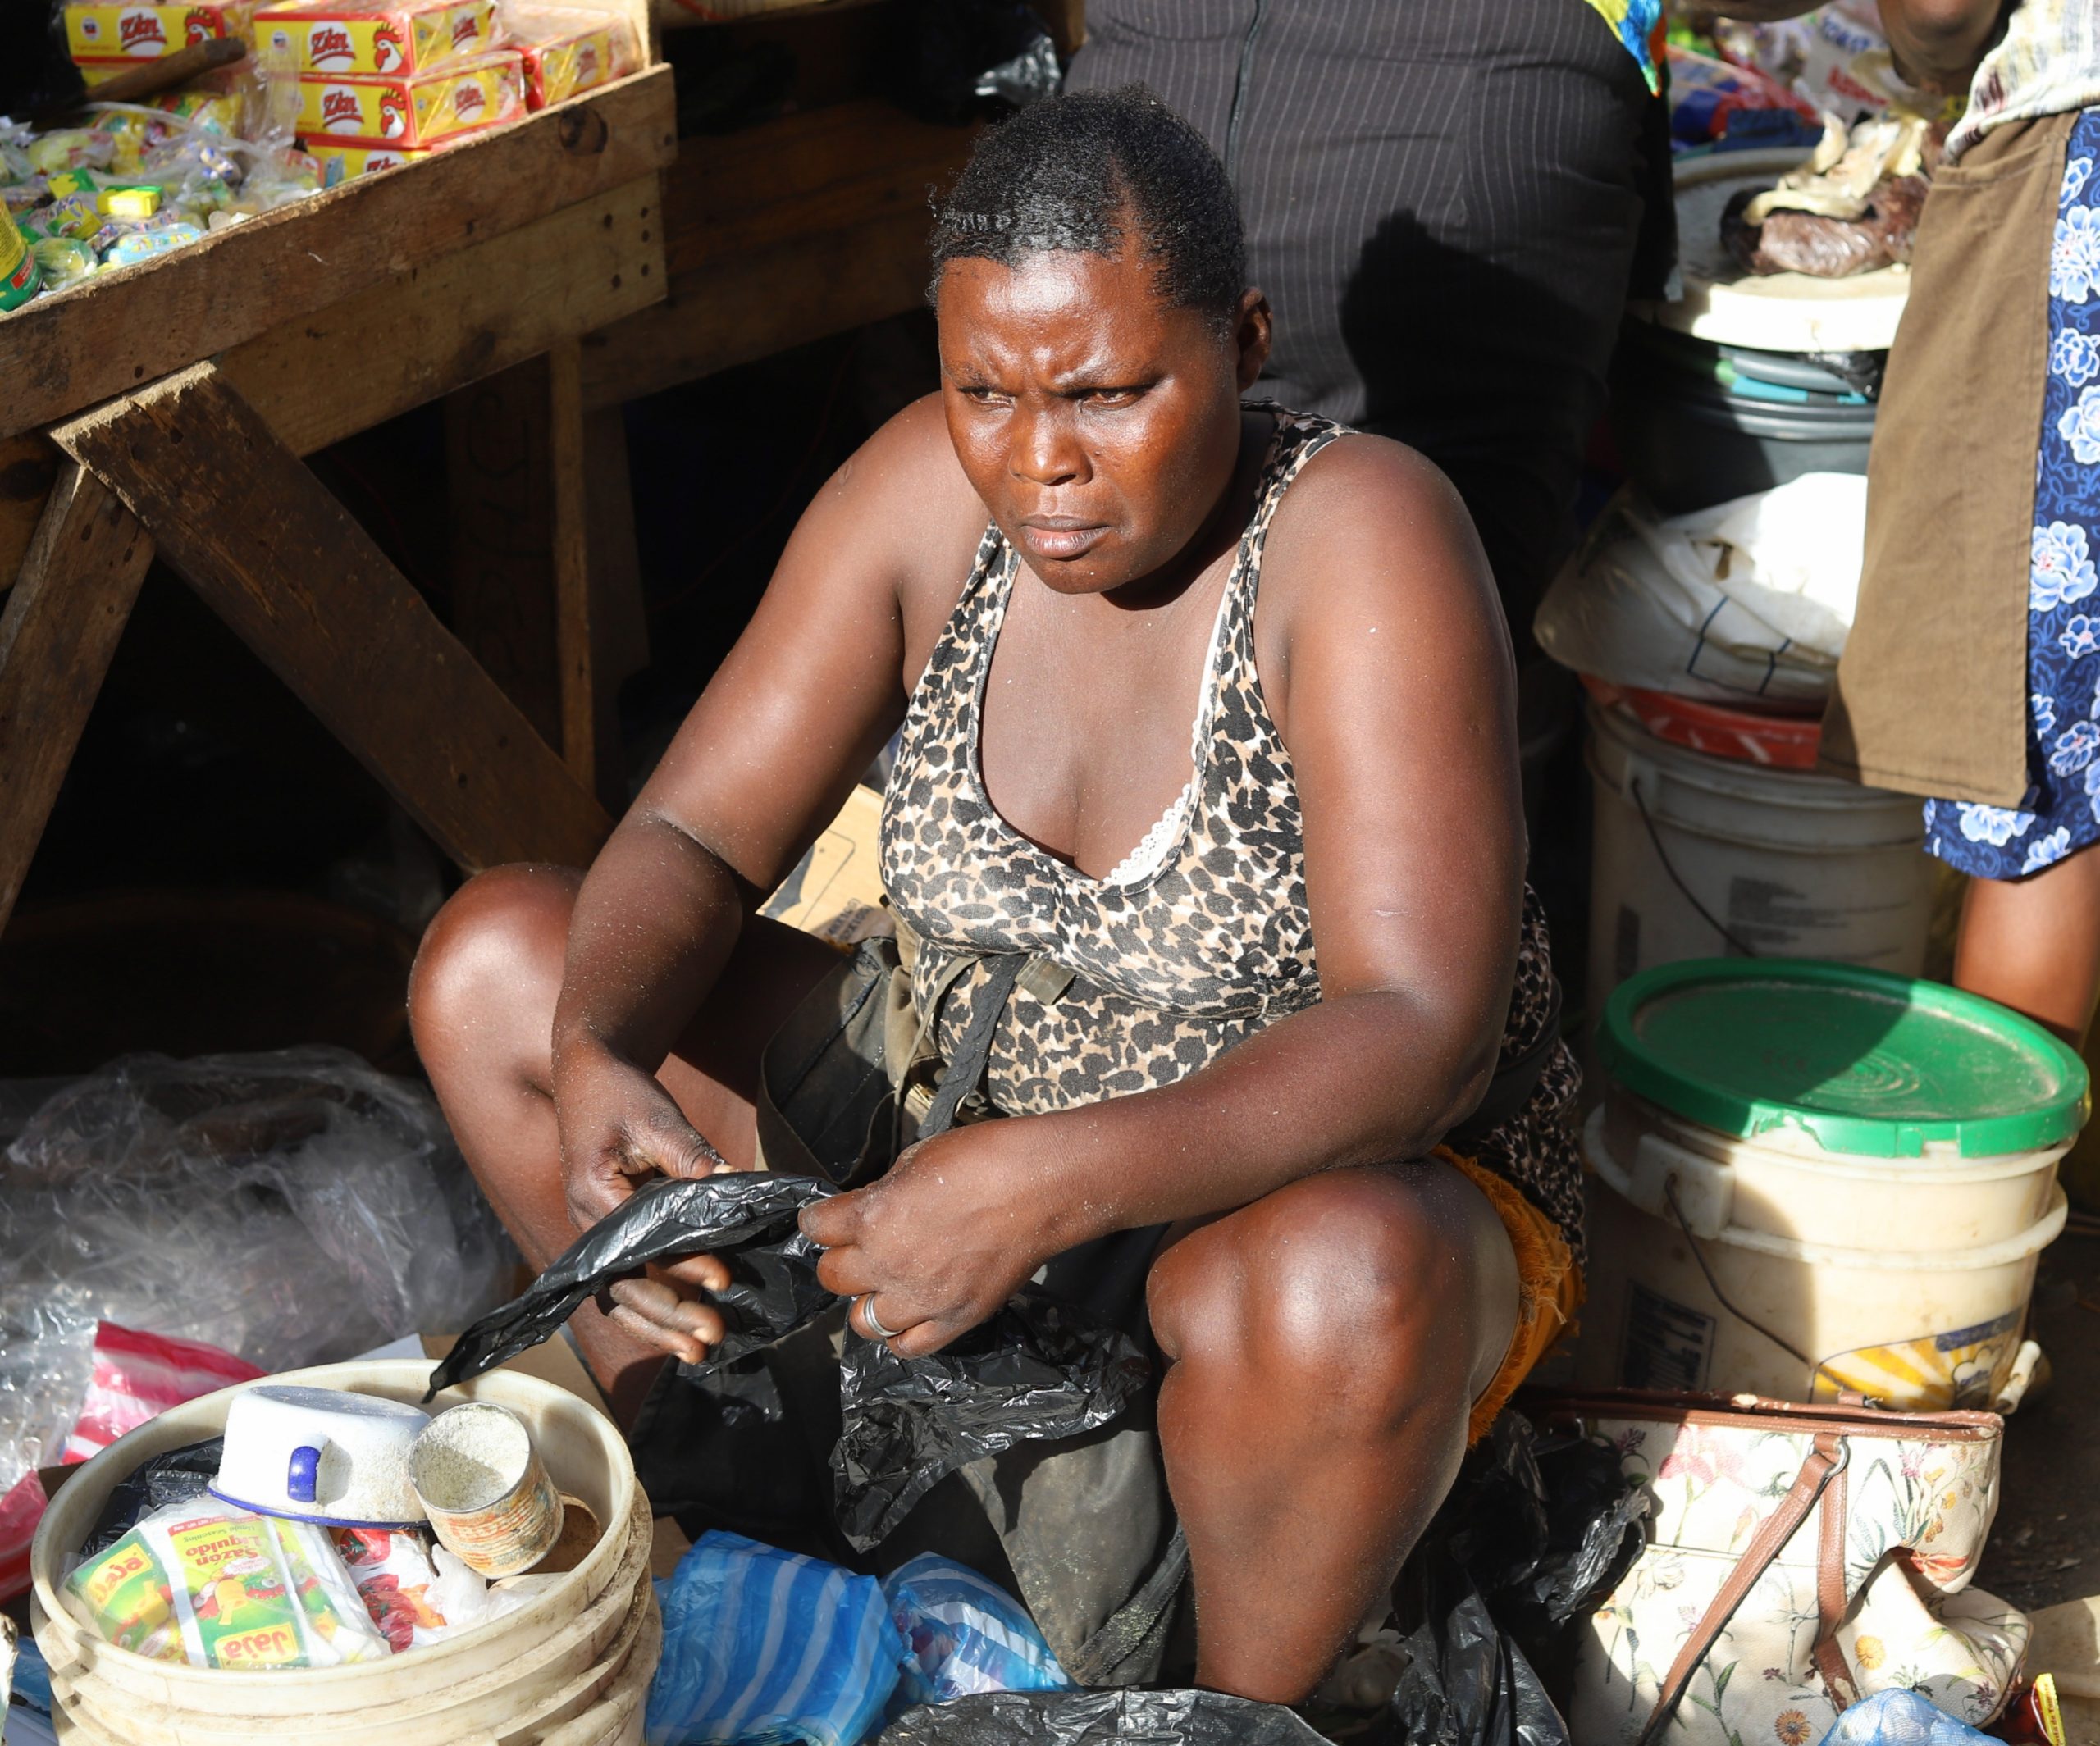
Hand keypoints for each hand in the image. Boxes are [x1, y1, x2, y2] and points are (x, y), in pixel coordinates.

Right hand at [551, 1036, 739, 1364]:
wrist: (589, 1077)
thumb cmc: (622, 1093)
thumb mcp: (657, 1118)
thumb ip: (691, 1157)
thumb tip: (732, 1189)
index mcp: (593, 1193)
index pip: (640, 1245)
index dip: (681, 1266)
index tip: (722, 1279)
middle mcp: (588, 1224)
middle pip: (623, 1286)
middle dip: (668, 1316)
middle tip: (714, 1335)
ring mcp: (596, 1234)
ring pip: (620, 1296)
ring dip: (658, 1327)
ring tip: (700, 1352)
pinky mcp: (612, 1235)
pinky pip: (627, 1282)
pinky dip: (652, 1311)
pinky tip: (684, 1332)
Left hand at [799, 1122, 1056, 1356]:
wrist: (1043, 1187)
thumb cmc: (983, 1157)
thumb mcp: (917, 1157)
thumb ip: (885, 1191)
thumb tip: (873, 1206)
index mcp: (872, 1217)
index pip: (816, 1227)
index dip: (821, 1220)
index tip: (829, 1218)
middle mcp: (888, 1264)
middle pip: (832, 1277)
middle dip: (842, 1259)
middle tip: (861, 1247)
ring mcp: (922, 1298)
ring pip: (863, 1322)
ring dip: (869, 1300)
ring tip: (886, 1284)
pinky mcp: (955, 1320)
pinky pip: (908, 1346)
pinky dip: (901, 1334)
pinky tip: (910, 1313)